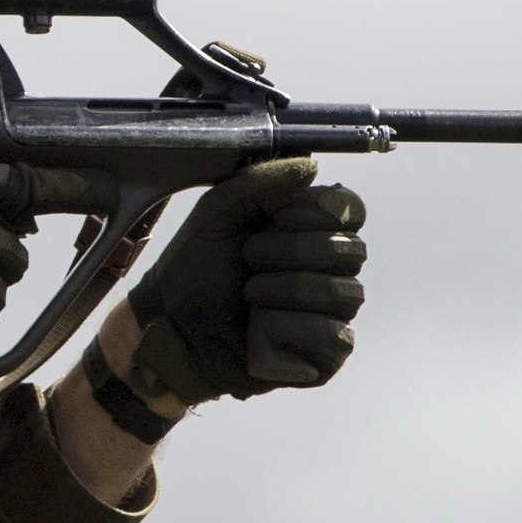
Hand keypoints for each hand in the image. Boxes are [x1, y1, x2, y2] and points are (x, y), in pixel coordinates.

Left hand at [126, 158, 367, 401]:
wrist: (171, 324)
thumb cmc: (196, 268)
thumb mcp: (219, 211)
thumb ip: (260, 182)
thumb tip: (310, 166)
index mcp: (311, 229)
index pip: (350, 209)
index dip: (318, 211)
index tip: (277, 218)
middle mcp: (330, 269)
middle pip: (349, 249)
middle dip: (291, 251)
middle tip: (249, 257)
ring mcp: (331, 313)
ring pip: (343, 293)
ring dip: (286, 290)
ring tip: (250, 294)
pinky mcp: (326, 357)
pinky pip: (334, 337)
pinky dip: (292, 328)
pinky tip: (263, 328)